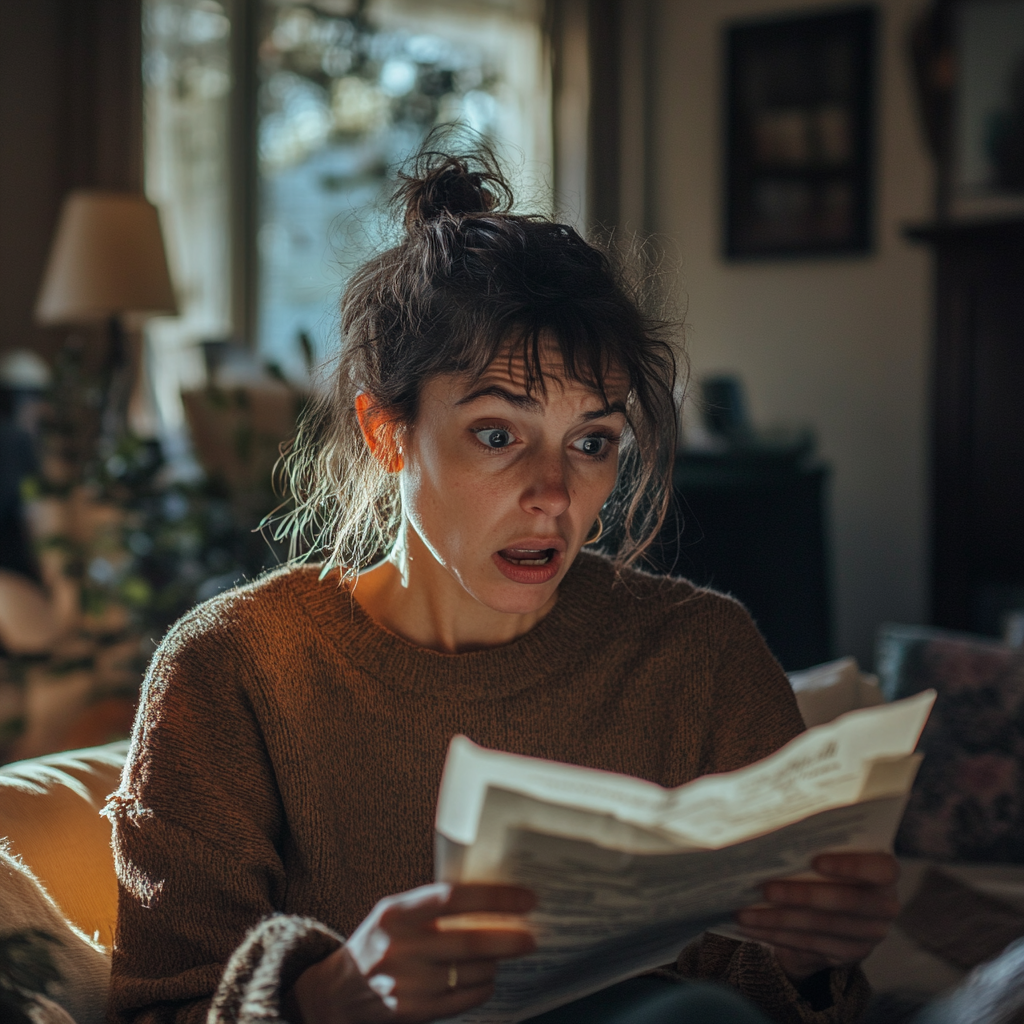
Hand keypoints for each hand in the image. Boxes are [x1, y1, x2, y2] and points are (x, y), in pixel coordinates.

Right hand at [289, 882, 535, 1023]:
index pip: (453, 897)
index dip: (494, 897)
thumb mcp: (395, 912)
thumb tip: (492, 899)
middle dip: (509, 939)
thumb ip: (433, 905)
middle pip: (469, 942)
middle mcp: (400, 947)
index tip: (526, 899)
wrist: (339, 992)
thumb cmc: (379, 941)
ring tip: (502, 954)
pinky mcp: (414, 1012)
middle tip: (531, 936)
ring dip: (495, 963)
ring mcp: (407, 983)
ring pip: (472, 972)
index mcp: (396, 912)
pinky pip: (465, 998)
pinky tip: (485, 976)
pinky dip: (484, 986)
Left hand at [733, 852, 899, 982]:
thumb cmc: (828, 863)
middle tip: (765, 888)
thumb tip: (771, 829)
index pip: (880, 870)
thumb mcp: (832, 850)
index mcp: (885, 872)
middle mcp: (884, 907)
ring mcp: (868, 935)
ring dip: (777, 920)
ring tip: (744, 911)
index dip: (851, 866)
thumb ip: (816, 843)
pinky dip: (775, 936)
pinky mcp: (847, 954)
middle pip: (845, 903)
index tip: (815, 860)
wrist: (837, 905)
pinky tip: (750, 926)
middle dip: (801, 896)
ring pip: (820, 928)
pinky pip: (808, 946)